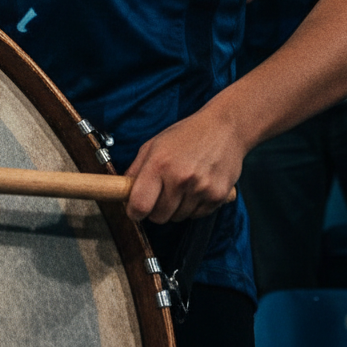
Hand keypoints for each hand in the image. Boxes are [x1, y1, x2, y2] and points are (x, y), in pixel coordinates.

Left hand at [124, 109, 243, 223]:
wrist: (224, 128)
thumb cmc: (187, 135)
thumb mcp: (154, 144)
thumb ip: (136, 169)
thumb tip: (123, 191)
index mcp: (159, 163)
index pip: (140, 204)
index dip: (134, 211)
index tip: (135, 209)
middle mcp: (180, 178)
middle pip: (159, 217)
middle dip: (156, 209)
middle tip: (161, 192)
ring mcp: (200, 189)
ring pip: (178, 218)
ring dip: (176, 207)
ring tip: (182, 184)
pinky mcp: (217, 197)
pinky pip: (197, 215)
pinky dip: (194, 206)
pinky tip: (196, 186)